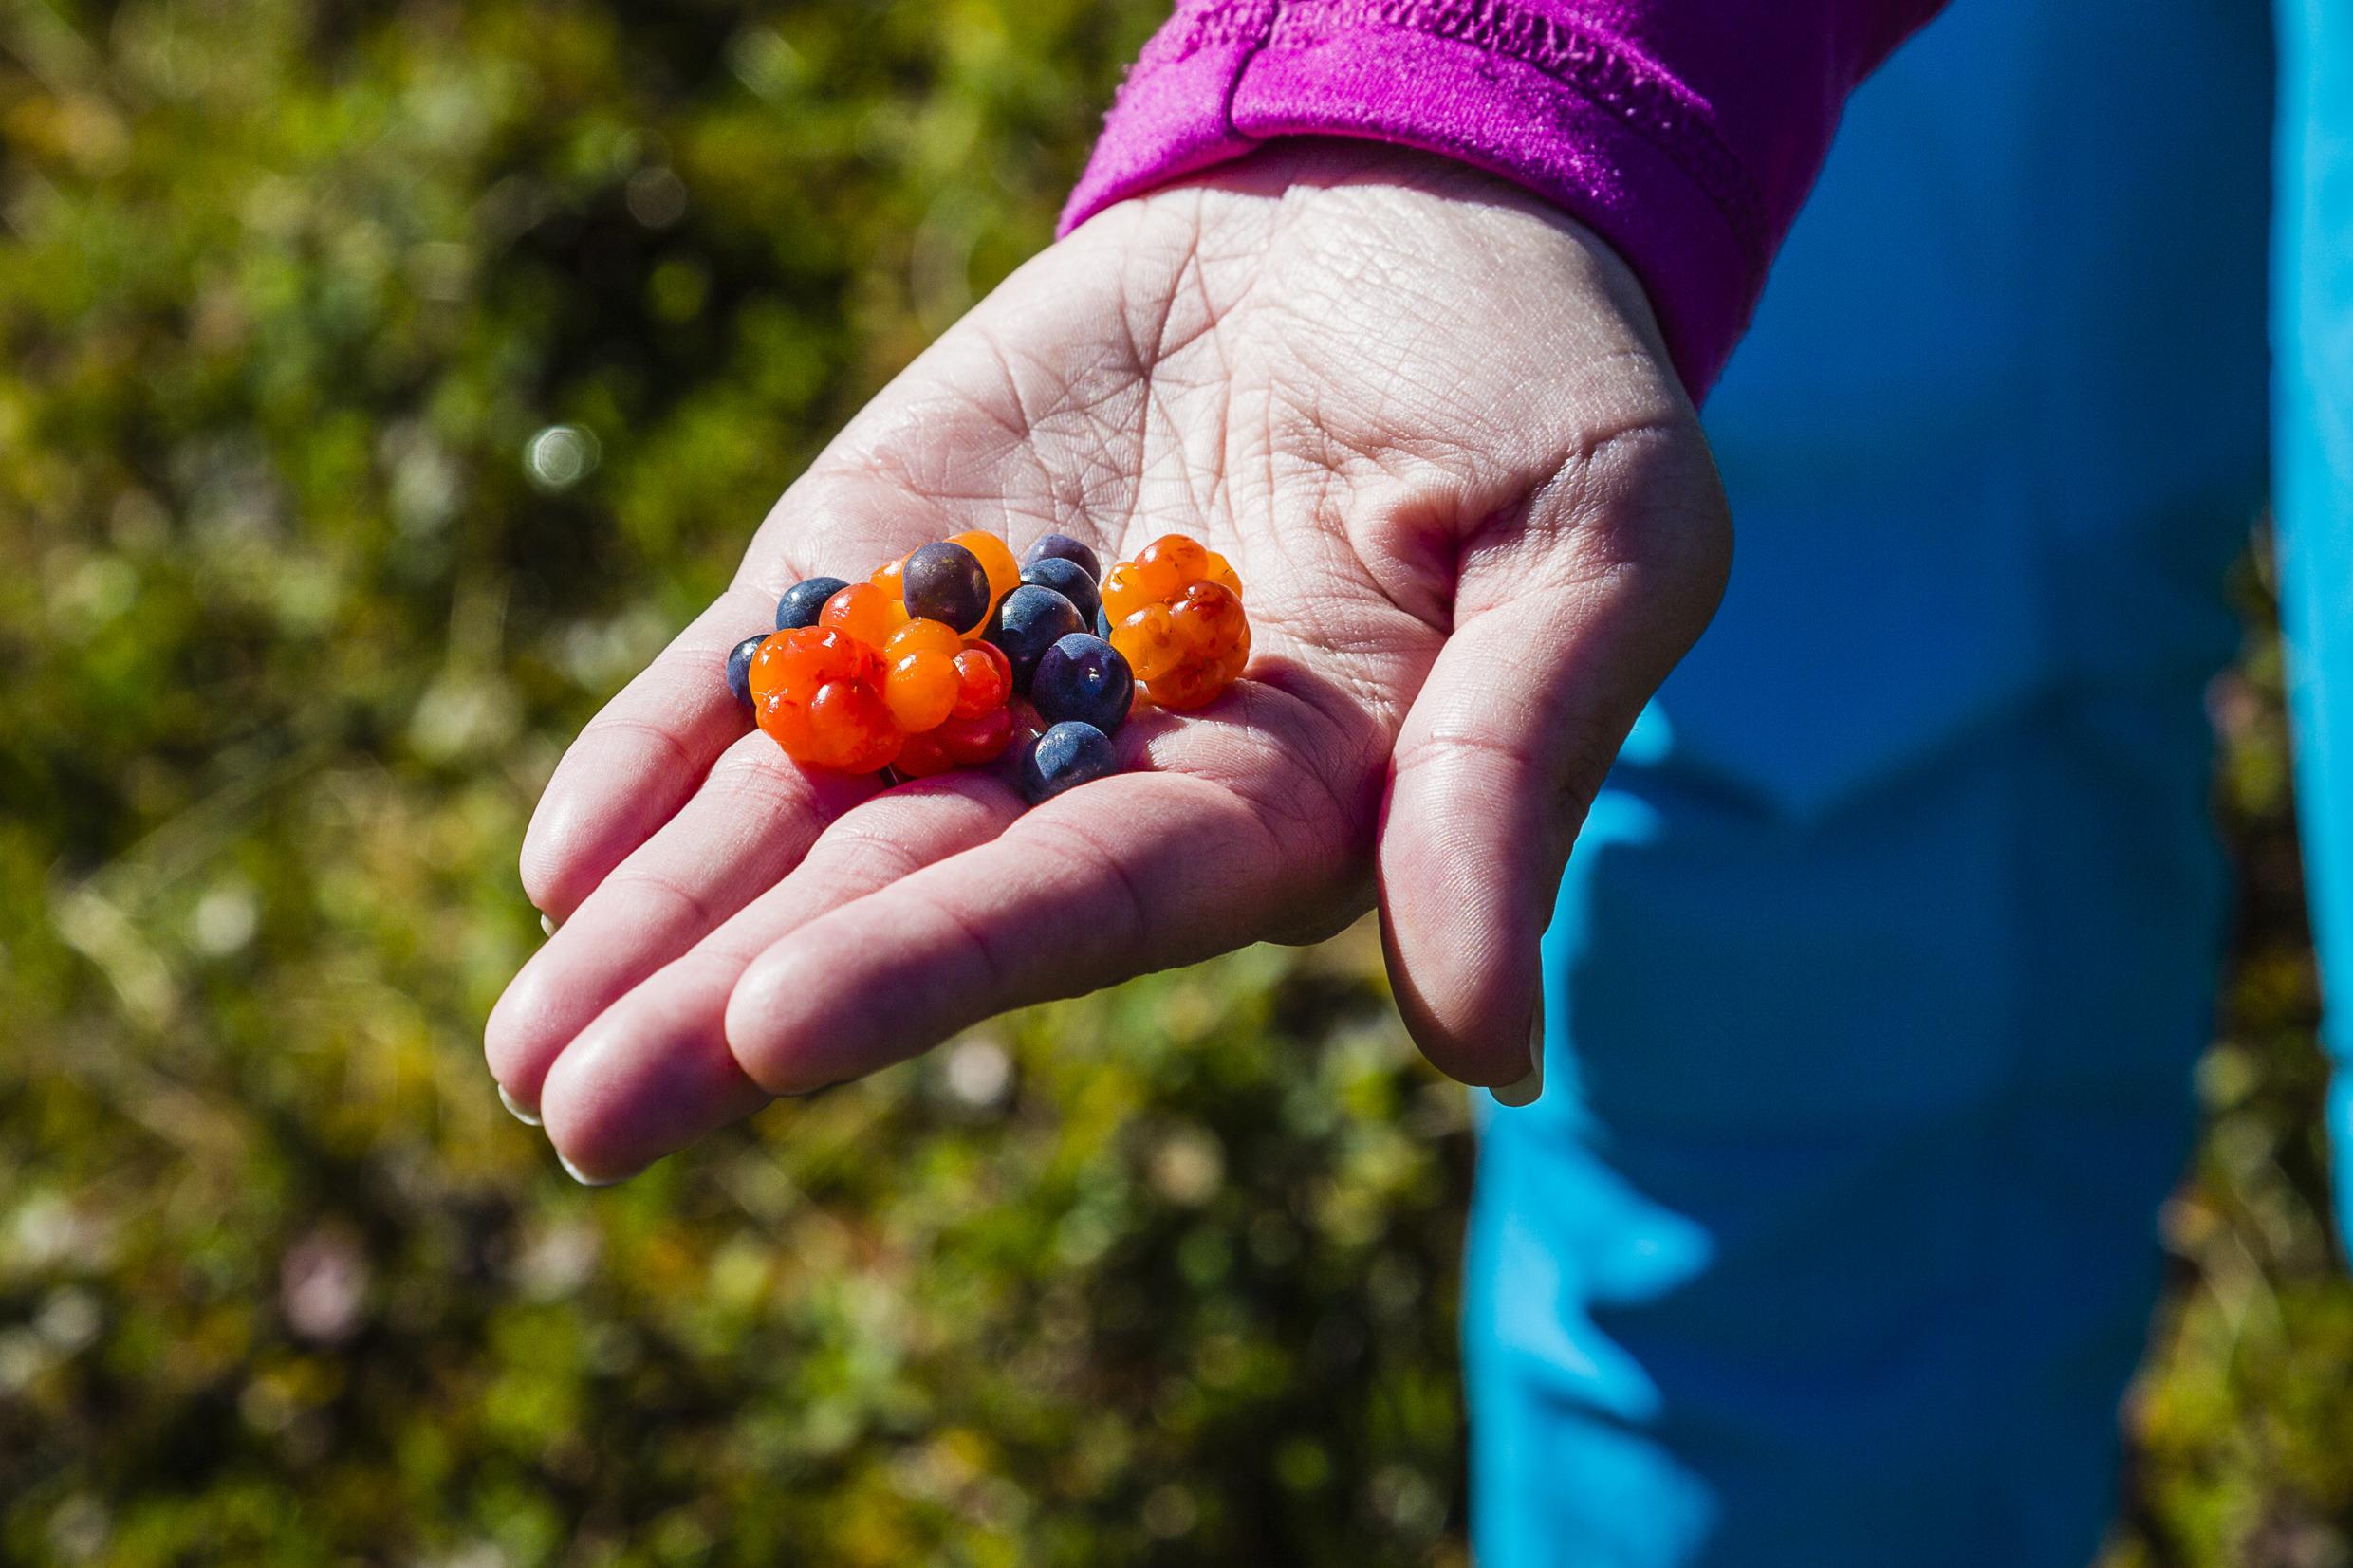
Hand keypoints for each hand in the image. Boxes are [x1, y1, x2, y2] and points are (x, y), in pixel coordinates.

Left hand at [486, 142, 1729, 1180]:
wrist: (1405, 207)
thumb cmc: (1543, 382)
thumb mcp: (1595, 549)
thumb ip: (1517, 780)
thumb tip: (1493, 1060)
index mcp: (1280, 807)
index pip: (1096, 902)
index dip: (941, 959)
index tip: (776, 1026)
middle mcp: (1111, 772)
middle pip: (913, 894)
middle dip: (743, 998)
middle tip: (576, 1111)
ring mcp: (990, 666)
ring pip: (811, 810)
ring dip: (665, 918)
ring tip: (525, 1049)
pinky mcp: (901, 556)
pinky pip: (768, 668)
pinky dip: (663, 748)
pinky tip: (561, 859)